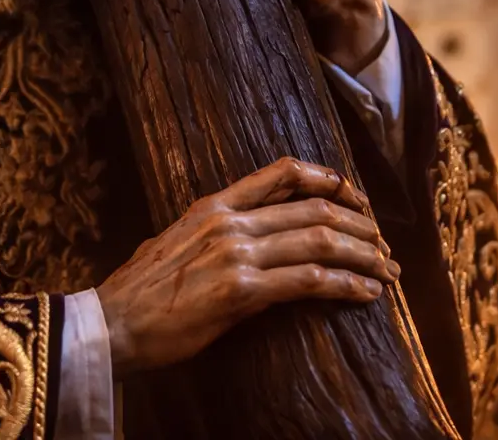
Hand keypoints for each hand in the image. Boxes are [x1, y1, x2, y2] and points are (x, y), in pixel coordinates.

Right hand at [95, 156, 398, 379]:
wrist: (109, 325)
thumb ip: (209, 232)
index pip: (282, 172)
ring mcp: (236, 254)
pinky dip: (346, 285)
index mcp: (213, 205)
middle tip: (385, 245)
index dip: (329, 179)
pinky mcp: (241, 292)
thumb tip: (236, 235)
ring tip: (388, 271)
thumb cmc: (138, 294)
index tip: (356, 196)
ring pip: (320, 240)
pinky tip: (367, 294)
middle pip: (315, 207)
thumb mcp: (172, 242)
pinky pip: (309, 281)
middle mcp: (229, 221)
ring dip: (364, 255)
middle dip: (361, 225)